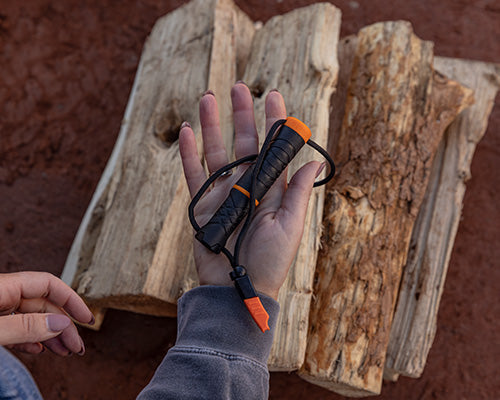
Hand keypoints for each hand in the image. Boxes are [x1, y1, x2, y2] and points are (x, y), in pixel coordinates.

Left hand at [0, 271, 93, 354]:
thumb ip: (24, 326)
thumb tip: (59, 324)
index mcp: (3, 287)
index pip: (48, 284)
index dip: (71, 300)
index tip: (86, 318)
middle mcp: (2, 295)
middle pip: (43, 305)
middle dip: (63, 326)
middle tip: (76, 345)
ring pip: (31, 318)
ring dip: (51, 335)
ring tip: (65, 351)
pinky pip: (15, 329)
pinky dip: (30, 340)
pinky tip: (40, 349)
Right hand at [179, 83, 322, 299]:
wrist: (237, 288)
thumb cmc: (268, 262)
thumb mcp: (289, 226)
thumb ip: (298, 192)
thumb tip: (316, 158)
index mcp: (272, 189)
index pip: (273, 148)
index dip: (274, 122)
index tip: (273, 96)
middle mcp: (247, 186)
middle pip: (244, 142)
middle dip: (241, 114)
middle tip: (238, 87)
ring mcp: (223, 194)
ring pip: (216, 152)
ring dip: (212, 124)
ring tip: (207, 98)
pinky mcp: (202, 204)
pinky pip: (194, 173)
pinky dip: (189, 152)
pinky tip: (187, 131)